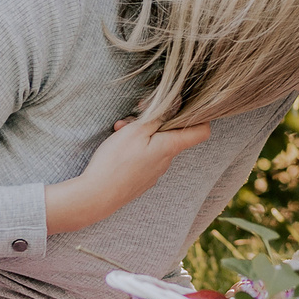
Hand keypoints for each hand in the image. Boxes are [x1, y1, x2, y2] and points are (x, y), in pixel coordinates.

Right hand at [46, 115, 212, 234]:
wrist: (96, 195)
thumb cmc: (117, 160)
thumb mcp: (137, 130)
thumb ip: (159, 115)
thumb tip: (177, 102)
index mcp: (170, 147)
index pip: (202, 132)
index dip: (200, 117)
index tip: (188, 107)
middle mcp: (167, 161)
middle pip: (171, 135)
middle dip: (154, 122)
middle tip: (132, 118)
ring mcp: (154, 172)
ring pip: (154, 145)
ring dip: (139, 134)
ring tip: (118, 130)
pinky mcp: (141, 179)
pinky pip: (144, 158)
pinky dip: (133, 148)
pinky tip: (116, 147)